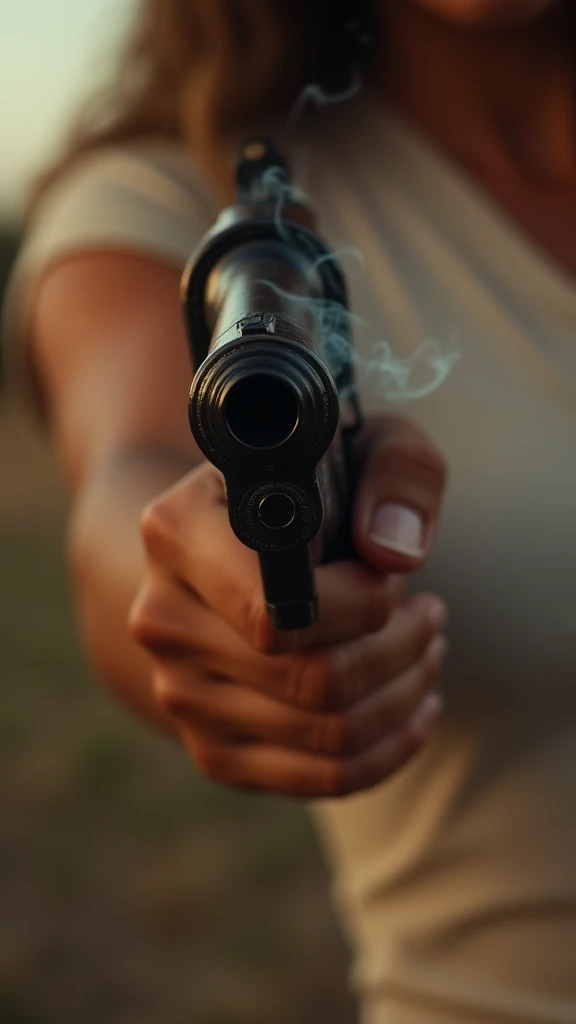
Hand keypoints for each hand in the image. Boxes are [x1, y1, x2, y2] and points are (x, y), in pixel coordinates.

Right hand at [129, 413, 447, 797]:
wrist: (220, 548)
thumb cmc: (301, 492)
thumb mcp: (359, 442)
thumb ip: (396, 472)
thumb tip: (395, 555)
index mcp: (177, 532)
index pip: (279, 610)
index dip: (361, 604)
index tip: (393, 578)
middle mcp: (162, 619)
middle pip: (314, 679)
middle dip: (403, 649)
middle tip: (431, 614)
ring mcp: (179, 693)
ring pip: (330, 733)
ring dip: (406, 693)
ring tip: (427, 648)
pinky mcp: (212, 750)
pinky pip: (321, 778)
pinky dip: (389, 749)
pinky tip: (416, 707)